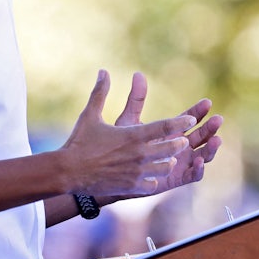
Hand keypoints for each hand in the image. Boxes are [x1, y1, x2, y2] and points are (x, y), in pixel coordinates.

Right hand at [60, 70, 195, 196]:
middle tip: (182, 140)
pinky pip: (152, 185)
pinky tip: (152, 176)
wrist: (67, 172)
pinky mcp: (131, 187)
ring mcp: (136, 172)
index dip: (181, 122)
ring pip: (165, 167)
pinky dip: (154, 179)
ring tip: (169, 158)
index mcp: (133, 135)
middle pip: (171, 147)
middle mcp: (139, 154)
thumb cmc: (79, 141)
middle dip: (179, 143)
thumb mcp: (90, 114)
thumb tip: (103, 71)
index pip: (166, 126)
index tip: (191, 119)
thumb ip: (100, 92)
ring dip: (168, 161)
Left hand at [114, 72, 222, 196]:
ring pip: (202, 155)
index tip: (207, 102)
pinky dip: (199, 169)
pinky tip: (200, 161)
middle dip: (210, 128)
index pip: (190, 119)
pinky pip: (192, 175)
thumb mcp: (130, 121)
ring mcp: (180, 162)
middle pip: (201, 136)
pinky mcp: (177, 178)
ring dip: (210, 148)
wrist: (113, 171)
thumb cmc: (121, 146)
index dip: (199, 111)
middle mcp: (180, 146)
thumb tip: (138, 74)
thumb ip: (136, 100)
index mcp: (172, 131)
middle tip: (217, 119)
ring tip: (215, 140)